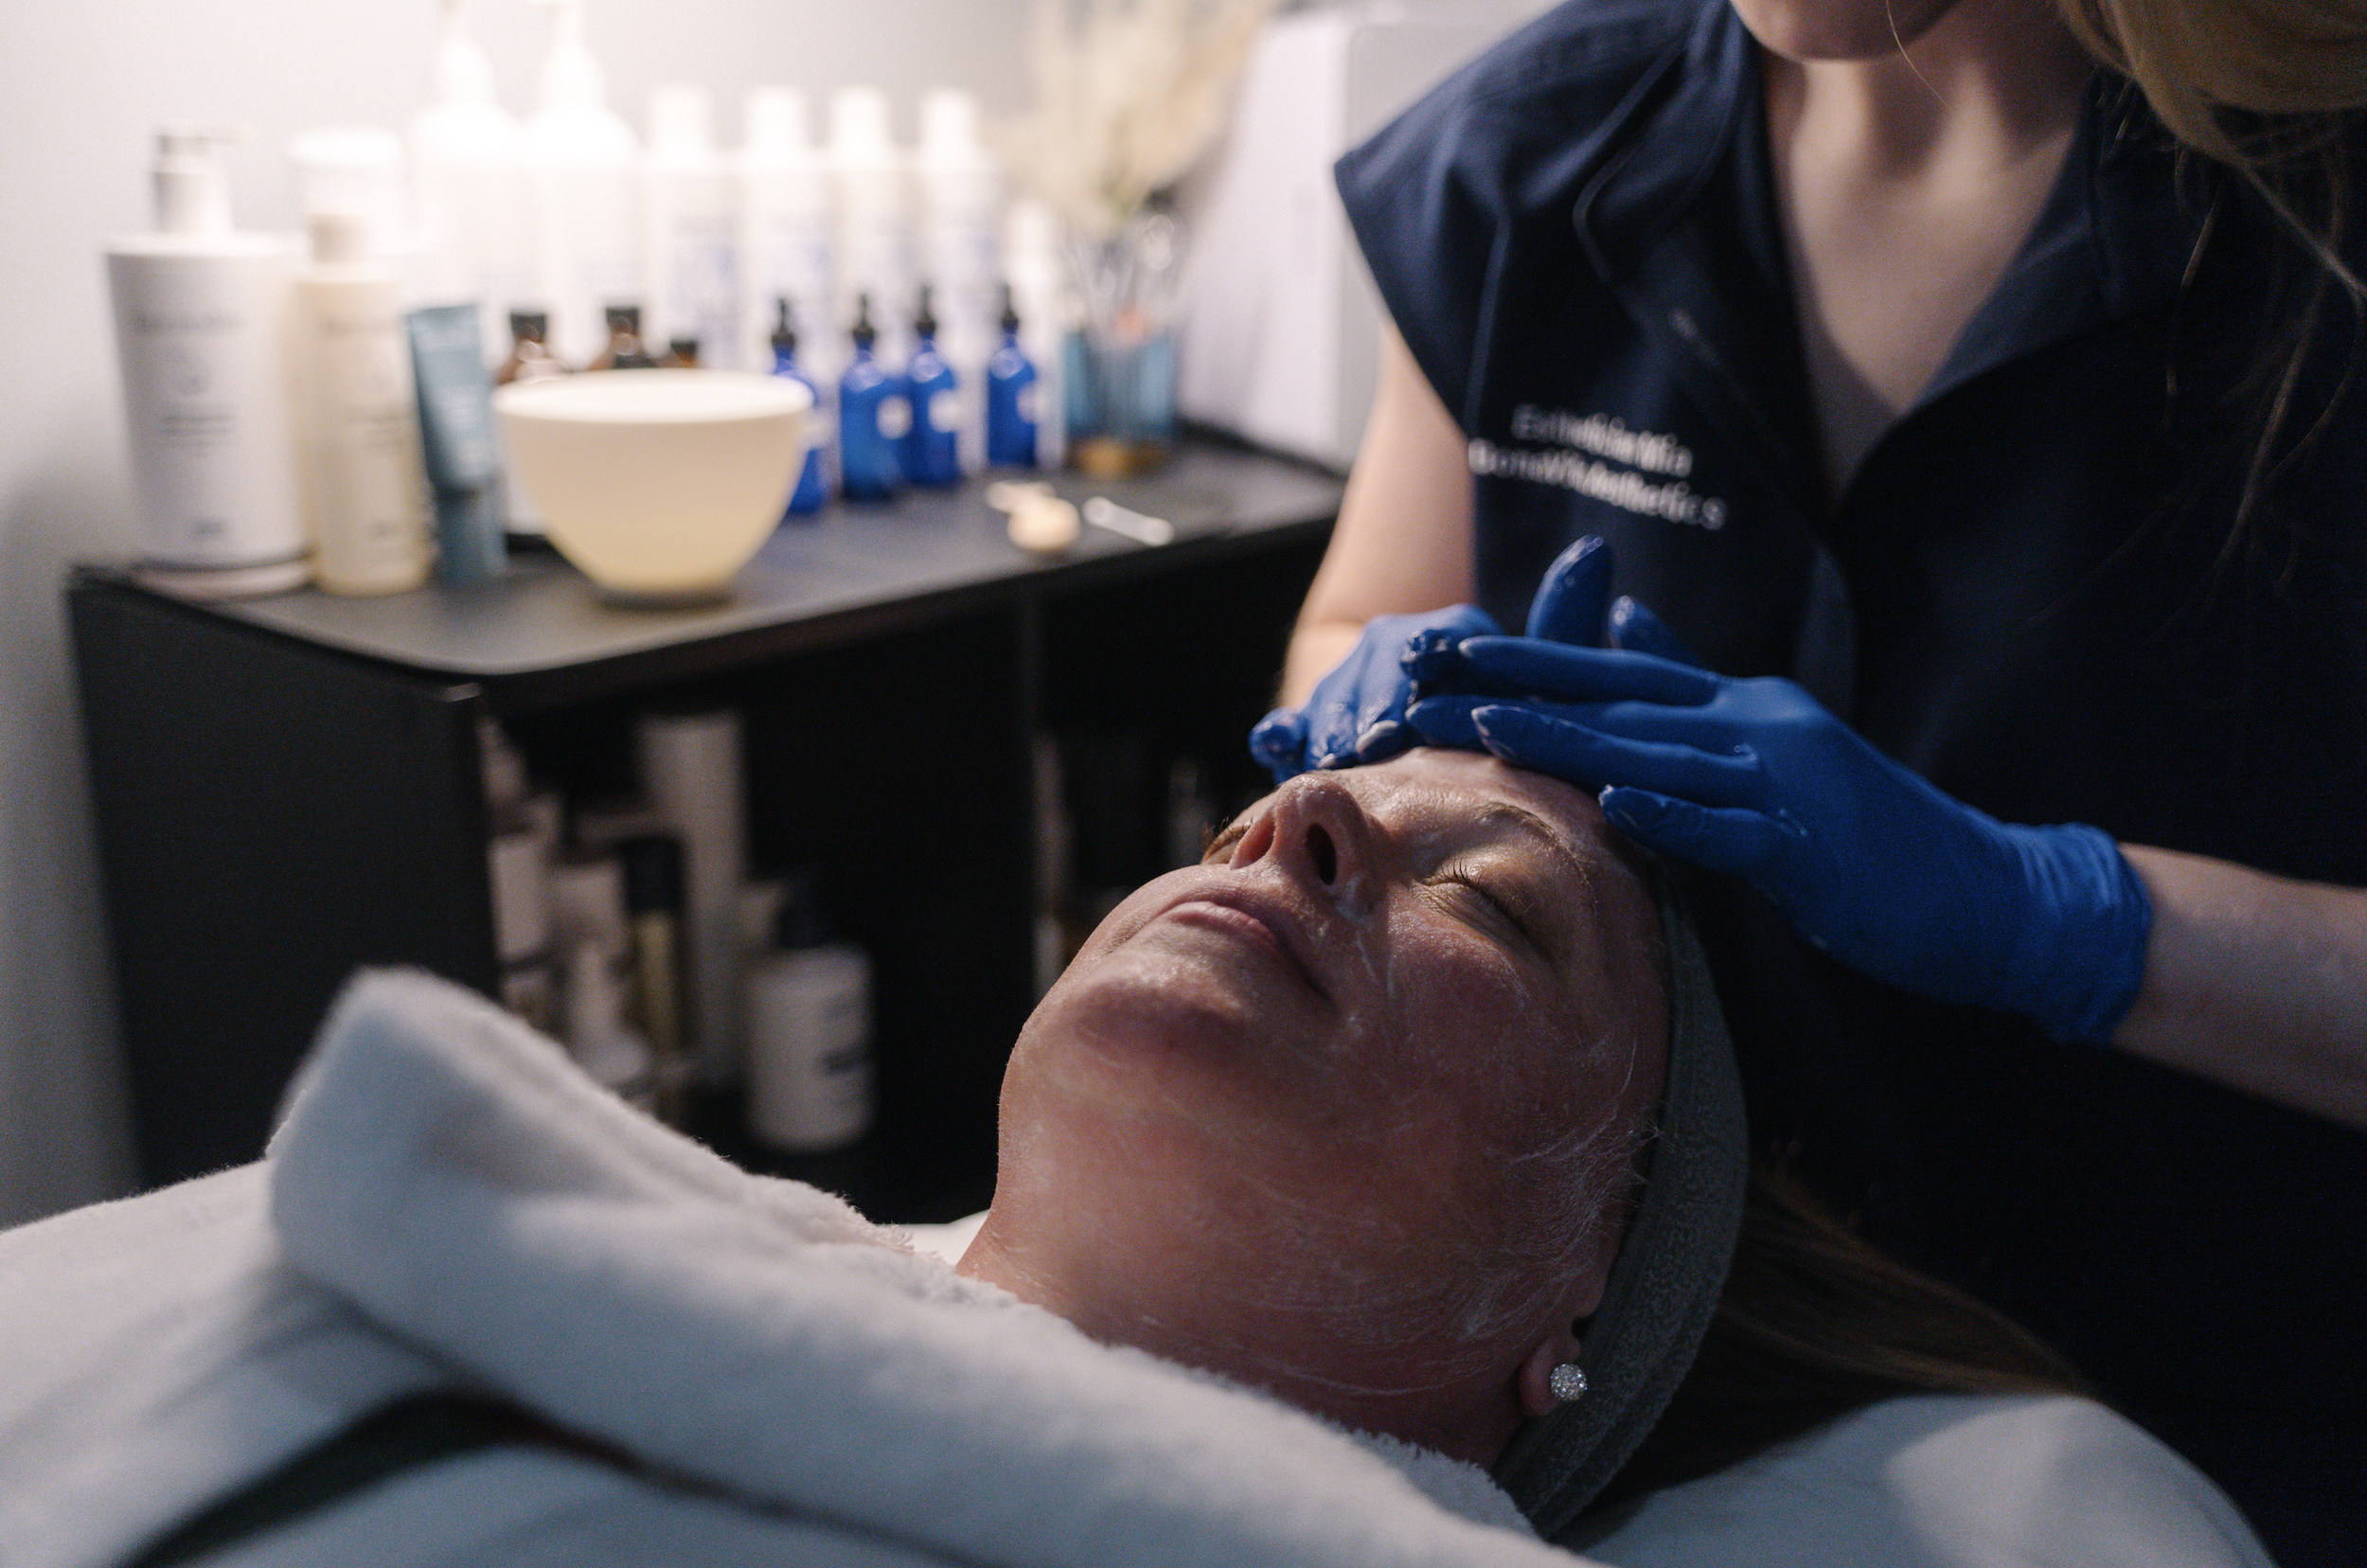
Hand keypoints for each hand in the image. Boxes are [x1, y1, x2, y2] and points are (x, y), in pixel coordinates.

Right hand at [1252, 538, 1619, 782]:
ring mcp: (1347, 682)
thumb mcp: (1544, 674)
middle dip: (1371, 707)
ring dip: (1330, 726)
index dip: (1420, 671)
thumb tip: (1595, 547)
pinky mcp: (1310, 721)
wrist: (1445, 742)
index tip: (1412, 702)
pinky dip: (1281, 733)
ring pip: (1331, 696)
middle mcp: (1395, 647)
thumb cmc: (1515, 718)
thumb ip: (1565, 621)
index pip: (1436, 643)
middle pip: (1374, 671)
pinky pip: (1288, 724)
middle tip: (1373, 744)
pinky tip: (1276, 743)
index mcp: (1455, 633)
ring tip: (1334, 761)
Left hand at [1406, 600, 2153, 1042]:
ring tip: (1486, 728)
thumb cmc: (1866, 832)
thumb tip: (1623, 627)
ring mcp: (1784, 783)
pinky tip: (1614, 806)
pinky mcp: (1812, 846)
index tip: (1444, 652)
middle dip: (1516, 690)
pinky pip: (1731, 830)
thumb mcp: (1772, 745)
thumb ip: (1694, 689)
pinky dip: (1673, 815)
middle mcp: (1754, 727)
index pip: (1616, 677)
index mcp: (1738, 709)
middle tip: (1425, 681)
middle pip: (1616, 703)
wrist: (1985, 890)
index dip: (1529, 662)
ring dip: (1568, 740)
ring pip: (1656, 755)